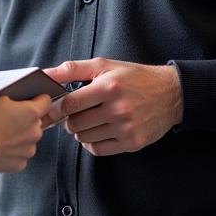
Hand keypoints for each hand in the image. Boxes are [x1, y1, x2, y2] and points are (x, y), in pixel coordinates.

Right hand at [0, 94, 51, 171]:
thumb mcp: (1, 99)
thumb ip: (18, 102)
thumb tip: (22, 105)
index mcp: (32, 113)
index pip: (46, 102)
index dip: (39, 100)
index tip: (34, 101)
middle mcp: (35, 132)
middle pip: (36, 123)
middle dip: (26, 122)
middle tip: (9, 121)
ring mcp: (29, 150)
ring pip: (29, 141)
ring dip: (20, 138)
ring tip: (2, 136)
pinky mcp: (21, 164)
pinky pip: (21, 155)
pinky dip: (13, 152)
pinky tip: (0, 147)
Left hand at [41, 58, 182, 155]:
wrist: (170, 94)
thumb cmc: (133, 77)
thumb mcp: (104, 65)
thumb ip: (72, 69)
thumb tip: (45, 74)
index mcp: (109, 87)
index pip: (70, 103)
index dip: (56, 108)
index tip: (51, 109)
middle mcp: (118, 109)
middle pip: (75, 123)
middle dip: (69, 119)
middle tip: (74, 113)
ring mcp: (126, 128)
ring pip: (84, 138)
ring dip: (80, 131)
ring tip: (88, 119)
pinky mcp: (132, 143)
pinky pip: (98, 150)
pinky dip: (91, 143)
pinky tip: (97, 131)